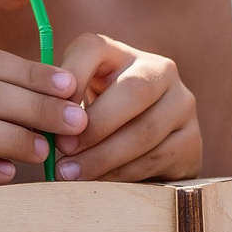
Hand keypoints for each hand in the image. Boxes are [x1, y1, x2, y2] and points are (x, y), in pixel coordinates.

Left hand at [49, 32, 200, 182]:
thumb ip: (59, 105)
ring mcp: (182, 103)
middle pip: (132, 91)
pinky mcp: (192, 139)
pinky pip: (157, 159)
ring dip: (104, 157)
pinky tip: (100, 183)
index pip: (92, 48)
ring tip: (72, 174)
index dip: (70, 77)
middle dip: (94, 126)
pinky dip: (124, 174)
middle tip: (63, 151)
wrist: (145, 148)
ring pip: (144, 131)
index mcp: (120, 52)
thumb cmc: (96, 121)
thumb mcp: (77, 103)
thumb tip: (39, 125)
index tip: (50, 113)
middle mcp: (159, 70)